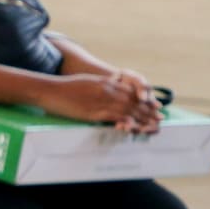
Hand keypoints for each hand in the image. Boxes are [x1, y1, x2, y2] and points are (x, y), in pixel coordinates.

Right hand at [34, 73, 161, 133]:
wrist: (49, 90)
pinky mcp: (92, 112)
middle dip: (148, 110)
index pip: (131, 91)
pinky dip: (125, 122)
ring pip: (127, 110)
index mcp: (106, 82)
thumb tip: (108, 89)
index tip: (155, 105)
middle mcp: (107, 91)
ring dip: (142, 118)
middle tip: (160, 117)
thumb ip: (100, 86)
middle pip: (133, 101)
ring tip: (153, 125)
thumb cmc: (64, 87)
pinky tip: (134, 127)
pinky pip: (113, 118)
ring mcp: (100, 101)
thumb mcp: (86, 82)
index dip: (145, 99)